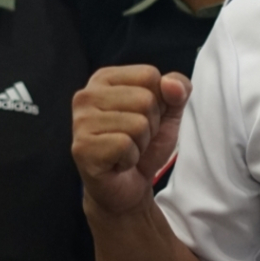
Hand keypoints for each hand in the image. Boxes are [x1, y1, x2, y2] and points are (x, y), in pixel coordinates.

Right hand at [71, 66, 191, 215]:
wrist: (129, 185)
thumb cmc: (144, 142)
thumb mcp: (170, 111)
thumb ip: (179, 89)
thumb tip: (171, 84)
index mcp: (105, 78)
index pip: (150, 75)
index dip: (160, 100)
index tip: (144, 116)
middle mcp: (86, 95)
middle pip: (145, 99)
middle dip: (152, 124)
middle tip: (135, 138)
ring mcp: (80, 122)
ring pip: (138, 124)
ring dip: (141, 143)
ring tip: (127, 149)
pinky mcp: (81, 148)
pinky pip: (125, 146)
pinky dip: (131, 158)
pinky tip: (118, 162)